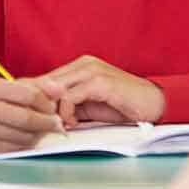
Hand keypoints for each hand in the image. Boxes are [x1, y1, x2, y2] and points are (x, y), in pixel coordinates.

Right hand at [0, 77, 65, 152]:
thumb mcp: (12, 86)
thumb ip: (39, 86)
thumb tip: (59, 91)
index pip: (29, 94)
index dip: (47, 103)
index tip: (53, 108)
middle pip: (26, 119)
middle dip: (47, 123)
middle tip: (56, 124)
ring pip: (22, 137)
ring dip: (37, 136)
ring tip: (40, 130)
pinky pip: (14, 150)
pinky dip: (25, 146)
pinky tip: (26, 138)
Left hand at [44, 55, 164, 125]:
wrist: (154, 105)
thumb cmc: (122, 107)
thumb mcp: (88, 106)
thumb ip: (68, 105)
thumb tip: (42, 113)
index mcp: (80, 66)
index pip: (45, 79)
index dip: (35, 98)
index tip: (34, 117)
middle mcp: (84, 64)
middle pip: (46, 82)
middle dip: (40, 105)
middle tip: (44, 123)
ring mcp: (92, 71)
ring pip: (55, 88)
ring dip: (53, 110)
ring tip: (61, 125)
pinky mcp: (100, 82)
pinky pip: (70, 96)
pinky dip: (66, 112)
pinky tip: (73, 123)